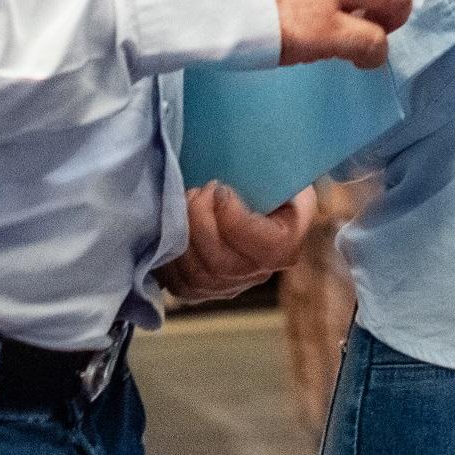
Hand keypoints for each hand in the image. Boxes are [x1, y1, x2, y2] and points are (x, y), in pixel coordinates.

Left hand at [157, 181, 310, 304]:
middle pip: (223, 264)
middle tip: (197, 191)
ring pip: (196, 276)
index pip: (269, 249)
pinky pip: (177, 283)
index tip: (220, 188)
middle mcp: (260, 273)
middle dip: (201, 223)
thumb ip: (273, 173)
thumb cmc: (261, 176)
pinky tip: (171, 224)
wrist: (245, 191)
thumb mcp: (277, 169)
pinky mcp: (199, 290)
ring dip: (182, 235)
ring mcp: (228, 287)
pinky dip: (168, 253)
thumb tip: (253, 163)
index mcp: (287, 243)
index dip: (236, 221)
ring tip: (183, 201)